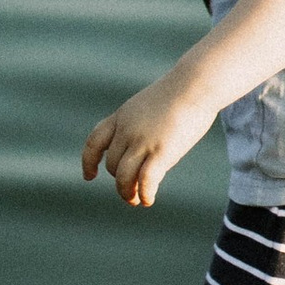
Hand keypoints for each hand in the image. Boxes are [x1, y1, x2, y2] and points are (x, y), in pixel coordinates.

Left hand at [82, 76, 213, 208]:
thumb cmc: (181, 92)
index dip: (89, 161)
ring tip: (136, 201)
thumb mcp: (150, 105)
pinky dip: (145, 193)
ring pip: (123, 176)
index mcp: (122, 116)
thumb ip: (141, 124)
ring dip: (127, 193)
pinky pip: (146, 180)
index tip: (90, 176)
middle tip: (131, 193)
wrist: (196, 83)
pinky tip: (148, 200)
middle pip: (113, 164)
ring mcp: (143, 140)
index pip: (95, 141)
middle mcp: (127, 129)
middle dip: (120, 181)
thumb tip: (142, 146)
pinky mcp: (161, 151)